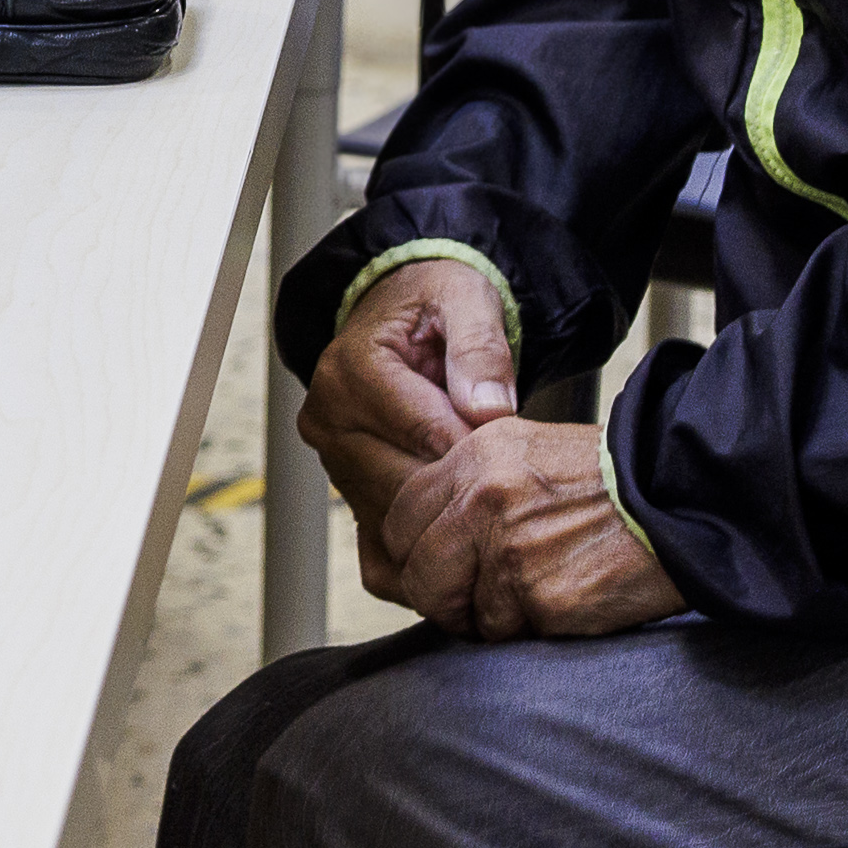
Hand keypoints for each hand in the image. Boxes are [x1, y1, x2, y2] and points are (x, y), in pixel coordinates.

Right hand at [303, 257, 527, 543]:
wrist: (400, 313)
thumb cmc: (432, 303)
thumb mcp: (465, 300)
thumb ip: (480, 348)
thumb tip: (486, 407)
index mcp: (352, 370)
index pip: (425, 430)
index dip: (479, 448)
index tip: (519, 457)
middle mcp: (328, 418)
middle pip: (407, 479)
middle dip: (464, 485)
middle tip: (514, 490)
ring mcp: (332, 458)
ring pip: (396, 514)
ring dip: (447, 517)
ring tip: (495, 508)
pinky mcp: (345, 487)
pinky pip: (380, 539)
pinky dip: (422, 548)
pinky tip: (462, 545)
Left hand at [369, 412, 687, 639]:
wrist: (681, 500)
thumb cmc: (608, 484)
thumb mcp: (527, 454)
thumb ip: (471, 488)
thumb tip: (425, 540)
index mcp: (474, 458)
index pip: (400, 520)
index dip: (417, 553)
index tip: (442, 567)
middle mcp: (482, 502)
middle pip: (420, 575)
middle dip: (445, 598)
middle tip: (482, 600)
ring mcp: (511, 552)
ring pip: (464, 613)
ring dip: (494, 618)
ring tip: (540, 593)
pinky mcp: (542, 599)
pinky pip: (509, 636)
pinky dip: (532, 631)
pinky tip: (567, 602)